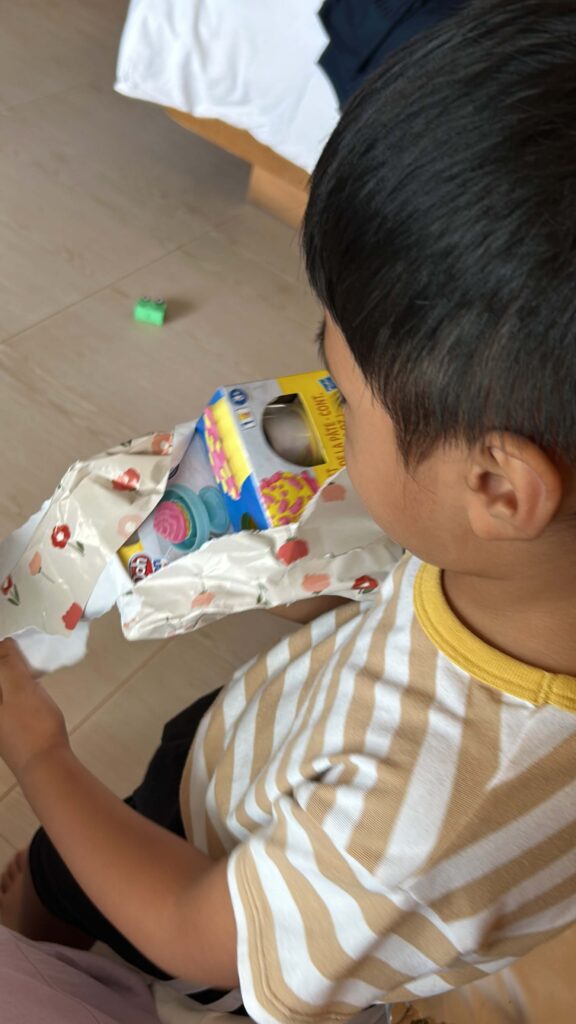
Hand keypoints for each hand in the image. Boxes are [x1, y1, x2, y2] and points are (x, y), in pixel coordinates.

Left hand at [0, 640, 68, 780]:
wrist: (45, 765)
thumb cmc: (33, 725)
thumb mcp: (21, 688)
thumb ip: (8, 663)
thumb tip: (3, 643)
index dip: (2, 653)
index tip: (14, 645)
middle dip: (6, 663)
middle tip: (20, 654)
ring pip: (3, 691)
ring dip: (10, 675)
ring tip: (27, 668)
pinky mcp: (5, 728)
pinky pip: (6, 700)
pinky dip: (15, 689)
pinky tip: (29, 689)